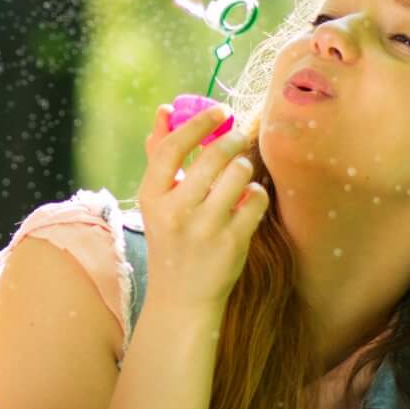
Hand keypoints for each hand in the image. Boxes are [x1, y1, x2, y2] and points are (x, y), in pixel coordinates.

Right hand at [135, 98, 268, 315]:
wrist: (182, 298)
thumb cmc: (171, 239)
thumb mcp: (157, 202)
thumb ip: (159, 155)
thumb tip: (164, 110)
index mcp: (152, 197)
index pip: (173, 147)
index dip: (199, 123)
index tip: (219, 111)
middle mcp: (176, 212)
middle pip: (214, 156)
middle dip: (233, 140)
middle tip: (239, 137)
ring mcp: (205, 228)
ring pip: (240, 174)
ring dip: (244, 168)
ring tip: (240, 175)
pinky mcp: (233, 242)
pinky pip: (257, 199)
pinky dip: (256, 195)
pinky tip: (248, 201)